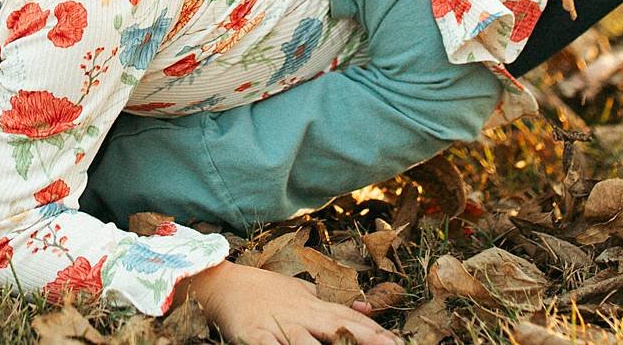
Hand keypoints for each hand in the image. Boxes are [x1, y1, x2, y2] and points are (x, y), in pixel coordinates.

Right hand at [184, 262, 396, 344]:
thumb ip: (333, 303)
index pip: (351, 320)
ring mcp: (277, 324)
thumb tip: (366, 308)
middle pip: (339, 329)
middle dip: (366, 340)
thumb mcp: (303, 293)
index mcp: (313, 306)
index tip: (399, 343)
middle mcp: (300, 314)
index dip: (377, 333)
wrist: (223, 283)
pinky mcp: (254, 335)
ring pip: (306, 343)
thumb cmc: (265, 291)